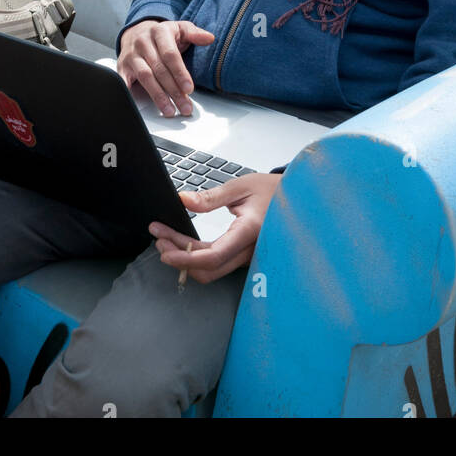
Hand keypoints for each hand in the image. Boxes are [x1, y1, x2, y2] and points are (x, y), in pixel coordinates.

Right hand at [117, 18, 213, 116]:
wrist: (136, 32)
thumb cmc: (162, 34)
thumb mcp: (180, 29)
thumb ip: (194, 33)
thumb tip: (209, 38)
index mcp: (159, 32)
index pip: (170, 55)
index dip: (180, 73)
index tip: (189, 89)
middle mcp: (143, 43)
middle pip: (159, 69)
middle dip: (173, 91)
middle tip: (184, 105)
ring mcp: (131, 56)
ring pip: (145, 77)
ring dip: (158, 96)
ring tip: (170, 110)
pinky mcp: (122, 67)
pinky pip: (124, 82)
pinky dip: (129, 94)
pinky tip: (140, 106)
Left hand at [149, 173, 282, 282]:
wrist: (296, 200)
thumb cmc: (272, 190)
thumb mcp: (242, 186)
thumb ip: (211, 197)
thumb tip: (183, 200)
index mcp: (249, 231)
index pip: (213, 256)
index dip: (185, 258)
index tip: (164, 249)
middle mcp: (249, 251)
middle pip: (208, 269)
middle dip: (178, 258)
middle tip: (159, 238)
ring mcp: (248, 258)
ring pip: (211, 270)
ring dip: (186, 258)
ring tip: (167, 239)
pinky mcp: (244, 258)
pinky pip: (218, 264)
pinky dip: (197, 257)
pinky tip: (184, 243)